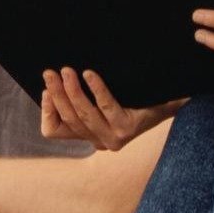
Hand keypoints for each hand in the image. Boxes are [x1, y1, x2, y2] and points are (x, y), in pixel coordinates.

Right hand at [39, 69, 179, 153]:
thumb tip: (52, 82)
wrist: (169, 100)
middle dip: (56, 93)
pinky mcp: (127, 130)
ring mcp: (114, 138)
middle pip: (69, 118)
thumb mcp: (102, 101)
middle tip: (49, 72)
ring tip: (67, 70)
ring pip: (84, 114)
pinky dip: (95, 89)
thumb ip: (81, 99)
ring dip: (72, 91)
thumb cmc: (133, 97)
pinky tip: (89, 74)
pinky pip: (106, 106)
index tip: (45, 89)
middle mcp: (99, 142)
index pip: (54, 131)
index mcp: (89, 136)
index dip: (47, 110)